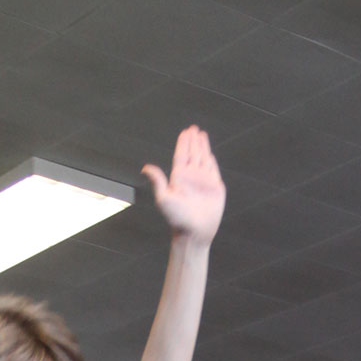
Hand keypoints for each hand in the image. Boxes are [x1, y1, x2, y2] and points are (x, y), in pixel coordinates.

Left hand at [142, 126, 224, 245]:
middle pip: (192, 153)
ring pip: (202, 158)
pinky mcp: (215, 187)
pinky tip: (209, 153)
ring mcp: (203, 181)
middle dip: (193, 141)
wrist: (194, 231)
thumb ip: (157, 181)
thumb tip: (145, 168)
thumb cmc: (177, 217)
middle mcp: (191, 177)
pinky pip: (213, 169)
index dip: (183, 143)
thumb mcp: (163, 198)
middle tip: (193, 128)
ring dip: (202, 146)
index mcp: (178, 178)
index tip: (186, 132)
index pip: (181, 155)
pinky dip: (211, 160)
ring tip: (201, 134)